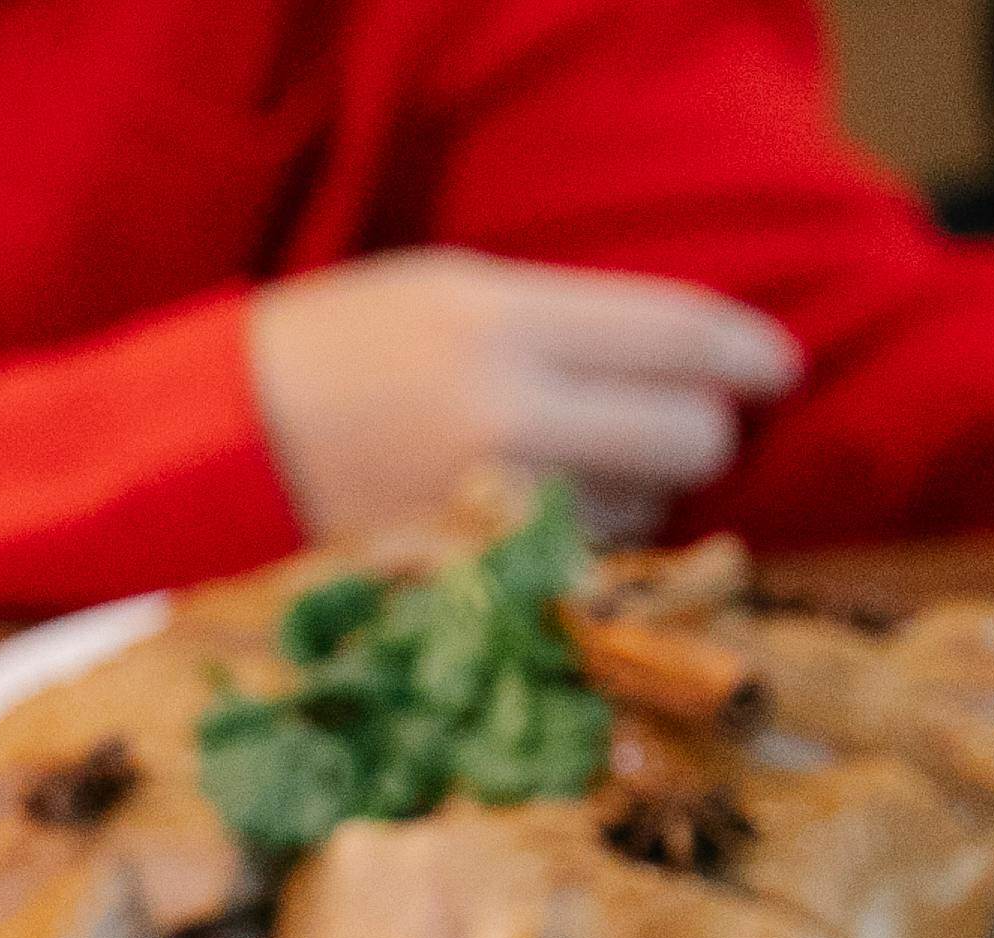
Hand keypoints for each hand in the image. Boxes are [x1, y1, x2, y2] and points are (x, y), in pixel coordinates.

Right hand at [245, 249, 796, 545]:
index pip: (677, 335)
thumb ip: (570, 321)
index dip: (746, 354)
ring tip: (556, 472)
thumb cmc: (337, 352)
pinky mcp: (476, 588)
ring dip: (631, 497)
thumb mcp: (450, 293)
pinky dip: (583, 551)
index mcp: (502, 324)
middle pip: (686, 438)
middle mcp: (508, 419)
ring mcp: (492, 515)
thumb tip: (688, 357)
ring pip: (640, 514)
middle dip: (698, 437)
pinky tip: (535, 526)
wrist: (215, 451)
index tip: (779, 369)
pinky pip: (585, 573)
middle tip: (675, 430)